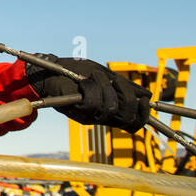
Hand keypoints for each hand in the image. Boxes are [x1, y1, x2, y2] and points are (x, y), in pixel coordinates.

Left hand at [25, 55, 150, 132]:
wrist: (48, 72)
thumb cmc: (75, 72)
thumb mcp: (104, 76)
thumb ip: (123, 86)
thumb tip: (146, 96)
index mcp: (111, 111)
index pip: (134, 124)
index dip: (144, 115)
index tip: (146, 100)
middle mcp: (102, 117)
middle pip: (127, 118)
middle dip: (128, 96)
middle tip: (117, 81)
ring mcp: (89, 116)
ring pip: (110, 108)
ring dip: (106, 86)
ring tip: (96, 75)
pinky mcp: (76, 110)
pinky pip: (92, 102)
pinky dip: (92, 86)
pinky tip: (86, 79)